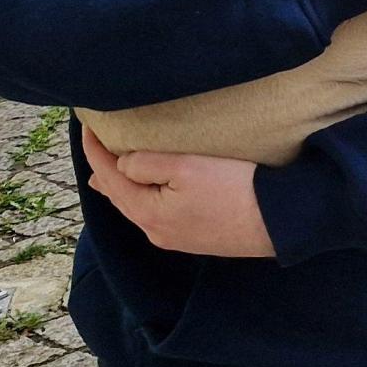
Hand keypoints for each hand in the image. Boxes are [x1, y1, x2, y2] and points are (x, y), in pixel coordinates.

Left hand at [81, 125, 275, 258]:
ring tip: (110, 175)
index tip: (87, 128)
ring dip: (125, 188)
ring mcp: (177, 238)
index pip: (110, 178)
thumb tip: (122, 165)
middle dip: (105, 173)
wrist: (279, 221)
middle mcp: (157, 232)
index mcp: (149, 213)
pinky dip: (145, 198)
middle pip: (121, 198)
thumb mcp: (186, 167)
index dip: (95, 152)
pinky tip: (150, 193)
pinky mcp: (197, 238)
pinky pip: (159, 214)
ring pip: (139, 208)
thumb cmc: (235, 190)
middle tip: (93, 151)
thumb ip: (147, 164)